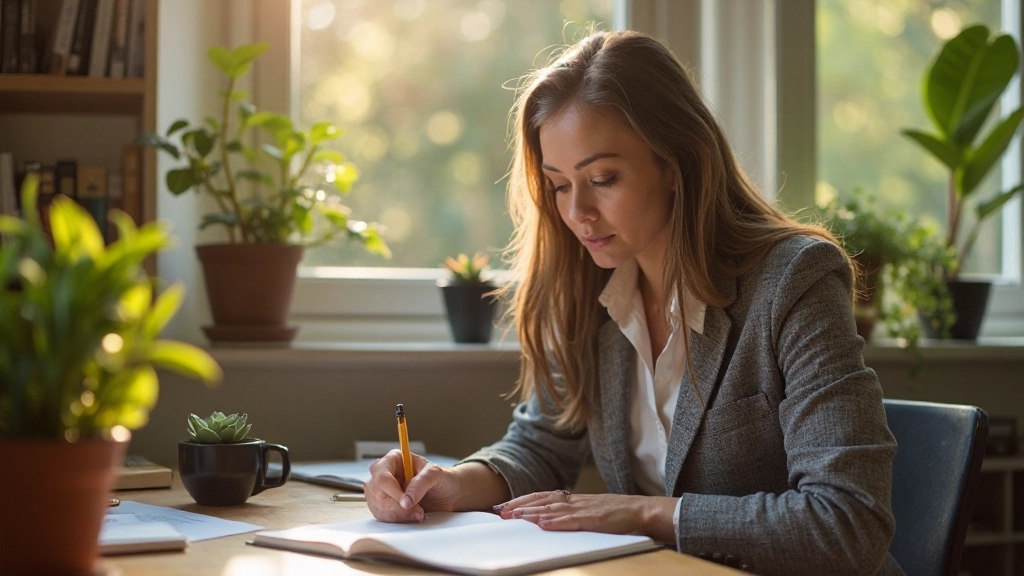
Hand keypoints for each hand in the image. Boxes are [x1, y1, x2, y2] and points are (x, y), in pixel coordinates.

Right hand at [364, 449, 461, 522]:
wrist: (448, 494)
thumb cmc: (441, 479)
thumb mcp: (435, 474)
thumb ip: (421, 483)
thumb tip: (406, 501)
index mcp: (393, 460)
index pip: (382, 477)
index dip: (393, 492)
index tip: (407, 502)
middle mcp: (384, 473)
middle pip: (377, 493)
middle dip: (398, 506)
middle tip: (418, 511)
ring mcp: (381, 491)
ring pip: (379, 507)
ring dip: (399, 515)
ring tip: (418, 513)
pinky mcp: (383, 505)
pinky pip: (382, 516)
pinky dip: (397, 520)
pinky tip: (411, 516)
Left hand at [495, 490, 676, 540]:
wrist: (642, 510)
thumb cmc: (617, 514)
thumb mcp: (590, 512)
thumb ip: (572, 514)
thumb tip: (549, 520)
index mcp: (574, 499)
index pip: (542, 497)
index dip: (522, 501)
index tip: (504, 507)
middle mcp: (576, 501)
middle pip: (542, 500)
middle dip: (519, 506)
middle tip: (500, 511)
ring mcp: (585, 508)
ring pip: (553, 508)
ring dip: (532, 512)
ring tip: (514, 517)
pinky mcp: (595, 519)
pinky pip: (573, 520)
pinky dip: (557, 521)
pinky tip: (543, 523)